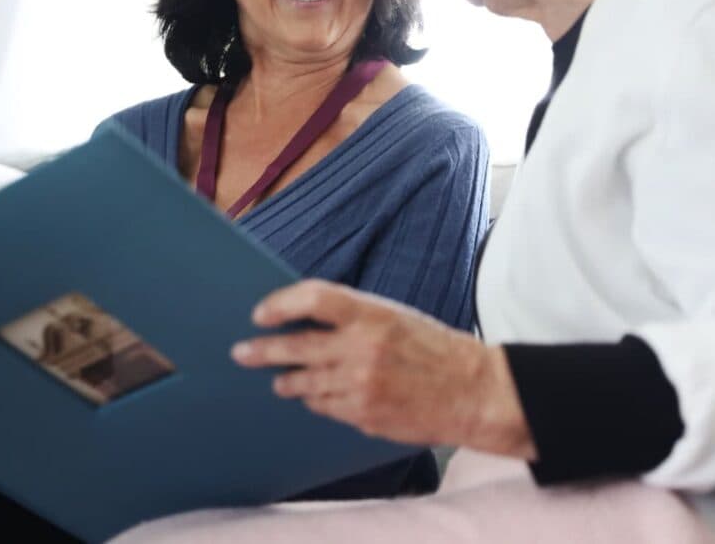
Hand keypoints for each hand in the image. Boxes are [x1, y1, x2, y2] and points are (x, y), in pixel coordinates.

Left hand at [232, 279, 536, 458]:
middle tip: (242, 351)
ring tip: (278, 379)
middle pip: (297, 347)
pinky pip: (325, 407)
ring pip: (305, 383)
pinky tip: (313, 397)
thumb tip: (304, 318)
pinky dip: (316, 400)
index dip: (281, 303)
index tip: (260, 312)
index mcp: (372, 313)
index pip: (313, 298)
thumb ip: (352, 316)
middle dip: (264, 350)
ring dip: (286, 380)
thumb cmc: (433, 347)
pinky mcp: (364, 416)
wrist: (472, 392)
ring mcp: (361, 385)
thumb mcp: (394, 315)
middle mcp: (362, 348)